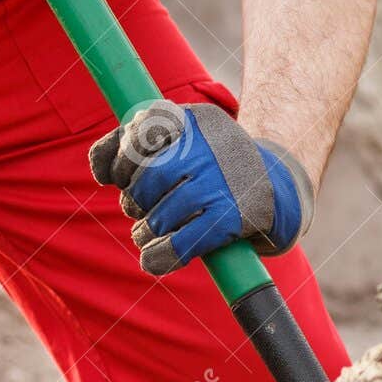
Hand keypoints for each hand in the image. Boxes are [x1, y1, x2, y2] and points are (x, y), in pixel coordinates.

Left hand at [88, 99, 313, 274]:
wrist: (280, 186)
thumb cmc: (216, 164)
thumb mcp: (186, 137)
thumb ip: (139, 142)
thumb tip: (100, 169)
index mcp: (193, 120)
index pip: (139, 131)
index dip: (118, 157)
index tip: (115, 176)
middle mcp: (207, 146)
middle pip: (147, 178)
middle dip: (133, 199)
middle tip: (136, 208)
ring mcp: (221, 182)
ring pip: (162, 213)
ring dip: (145, 231)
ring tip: (145, 234)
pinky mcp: (231, 217)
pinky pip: (183, 242)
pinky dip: (161, 256)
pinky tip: (151, 261)